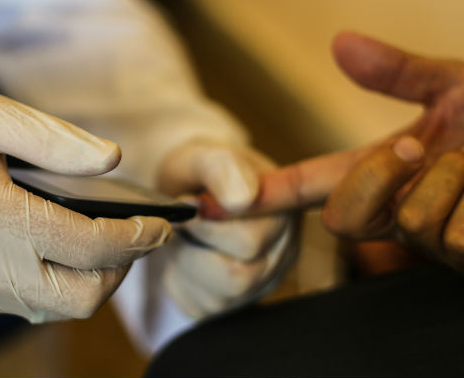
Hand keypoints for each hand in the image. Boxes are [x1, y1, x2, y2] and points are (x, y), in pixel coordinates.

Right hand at [0, 91, 171, 321]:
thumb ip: (54, 137)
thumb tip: (113, 160)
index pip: (90, 246)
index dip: (137, 238)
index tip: (160, 225)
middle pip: (83, 295)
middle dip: (122, 269)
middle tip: (136, 236)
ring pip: (57, 308)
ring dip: (91, 282)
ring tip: (104, 243)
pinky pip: (27, 306)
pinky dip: (57, 286)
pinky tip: (59, 251)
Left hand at [156, 140, 292, 317]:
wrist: (186, 186)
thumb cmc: (198, 171)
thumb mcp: (204, 156)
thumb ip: (223, 169)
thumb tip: (242, 198)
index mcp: (284, 213)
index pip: (249, 242)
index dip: (208, 227)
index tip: (189, 202)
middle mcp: (281, 253)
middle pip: (236, 277)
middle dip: (194, 248)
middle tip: (182, 220)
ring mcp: (260, 282)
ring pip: (217, 297)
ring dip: (185, 264)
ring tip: (183, 235)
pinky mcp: (232, 302)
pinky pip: (199, 308)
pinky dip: (179, 281)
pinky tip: (184, 253)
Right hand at [256, 32, 463, 274]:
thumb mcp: (450, 84)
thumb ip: (395, 70)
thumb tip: (340, 42)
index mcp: (381, 171)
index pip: (311, 186)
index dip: (267, 196)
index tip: (218, 204)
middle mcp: (395, 210)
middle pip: (346, 214)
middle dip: (383, 174)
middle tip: (425, 148)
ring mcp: (429, 240)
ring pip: (407, 219)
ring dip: (453, 176)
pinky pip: (455, 234)